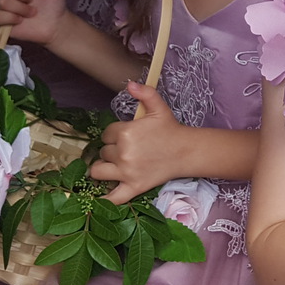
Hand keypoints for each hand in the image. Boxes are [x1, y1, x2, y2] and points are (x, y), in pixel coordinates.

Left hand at [90, 82, 187, 204]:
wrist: (187, 151)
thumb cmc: (171, 129)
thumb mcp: (158, 107)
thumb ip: (144, 93)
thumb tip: (129, 84)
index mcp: (126, 133)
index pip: (106, 134)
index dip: (113, 135)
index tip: (124, 136)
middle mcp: (123, 153)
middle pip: (103, 152)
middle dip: (111, 151)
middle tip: (126, 150)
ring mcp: (127, 172)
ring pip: (99, 171)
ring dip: (102, 169)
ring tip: (112, 166)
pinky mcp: (134, 187)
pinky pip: (113, 197)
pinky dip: (104, 200)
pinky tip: (98, 199)